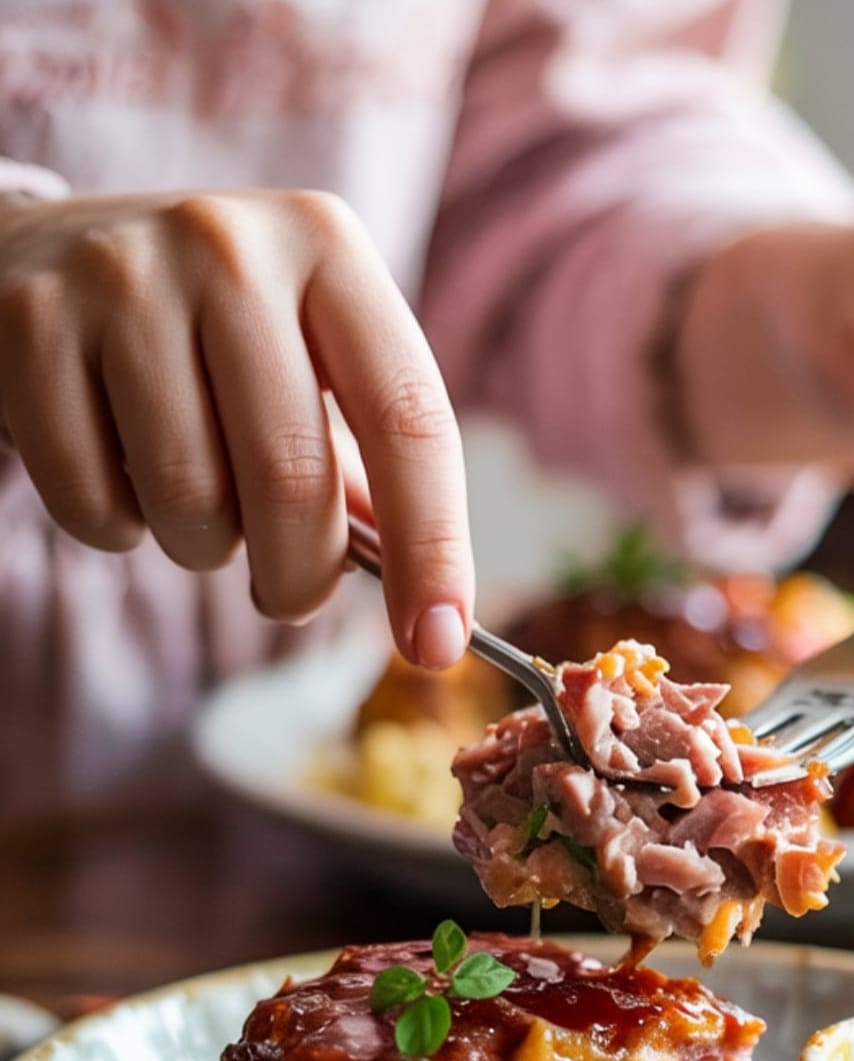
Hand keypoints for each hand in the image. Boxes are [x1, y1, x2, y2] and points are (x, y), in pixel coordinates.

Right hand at [0, 189, 471, 664]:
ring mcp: (122, 277)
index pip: (409, 420)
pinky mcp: (30, 324)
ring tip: (192, 504)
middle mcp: (230, 246)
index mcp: (328, 249)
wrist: (44, 253)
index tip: (436, 643)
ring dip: (202, 548)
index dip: (432, 548)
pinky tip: (116, 477)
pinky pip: (93, 503)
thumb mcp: (303, 361)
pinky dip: (116, 530)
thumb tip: (430, 601)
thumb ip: (364, 467)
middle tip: (287, 594)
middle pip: (293, 479)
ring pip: (190, 502)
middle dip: (298, 576)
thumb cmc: (208, 333)